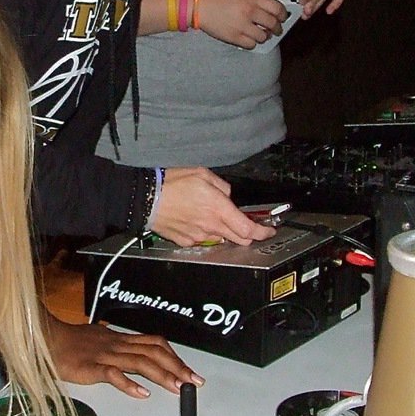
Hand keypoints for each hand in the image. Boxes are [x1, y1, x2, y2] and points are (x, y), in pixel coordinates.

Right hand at [46, 317, 203, 398]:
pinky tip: (141, 393)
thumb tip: (126, 341)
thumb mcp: (98, 336)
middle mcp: (118, 345)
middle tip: (193, 382)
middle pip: (154, 353)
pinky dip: (129, 383)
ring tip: (176, 387)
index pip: (155, 344)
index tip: (188, 371)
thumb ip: (114, 342)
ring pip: (139, 362)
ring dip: (161, 375)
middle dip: (176, 367)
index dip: (175, 357)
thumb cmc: (70, 340)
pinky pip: (112, 374)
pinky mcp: (91, 367)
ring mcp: (105, 355)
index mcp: (121, 340)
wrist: (47, 337)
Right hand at [153, 168, 275, 246]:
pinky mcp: (187, 241)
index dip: (262, 232)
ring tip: (209, 215)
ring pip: (222, 238)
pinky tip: (195, 219)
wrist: (146, 199)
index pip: (248, 229)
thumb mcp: (202, 174)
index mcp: (218, 208)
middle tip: (245, 223)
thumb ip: (222, 186)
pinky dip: (205, 232)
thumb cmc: (171, 184)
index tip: (268, 231)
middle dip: (247, 233)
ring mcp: (199, 236)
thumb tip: (227, 195)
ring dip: (224, 230)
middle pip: (239, 239)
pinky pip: (203, 240)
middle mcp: (211, 225)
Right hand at [196, 0, 287, 48]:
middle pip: (273, 24)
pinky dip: (253, 42)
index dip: (283, 15)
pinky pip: (251, 44)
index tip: (282, 17)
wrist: (199, 4)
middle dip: (277, 28)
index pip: (277, 9)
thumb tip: (271, 9)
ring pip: (263, 37)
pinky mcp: (234, 37)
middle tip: (276, 29)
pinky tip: (250, 38)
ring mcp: (242, 26)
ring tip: (261, 34)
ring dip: (264, 36)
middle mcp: (250, 12)